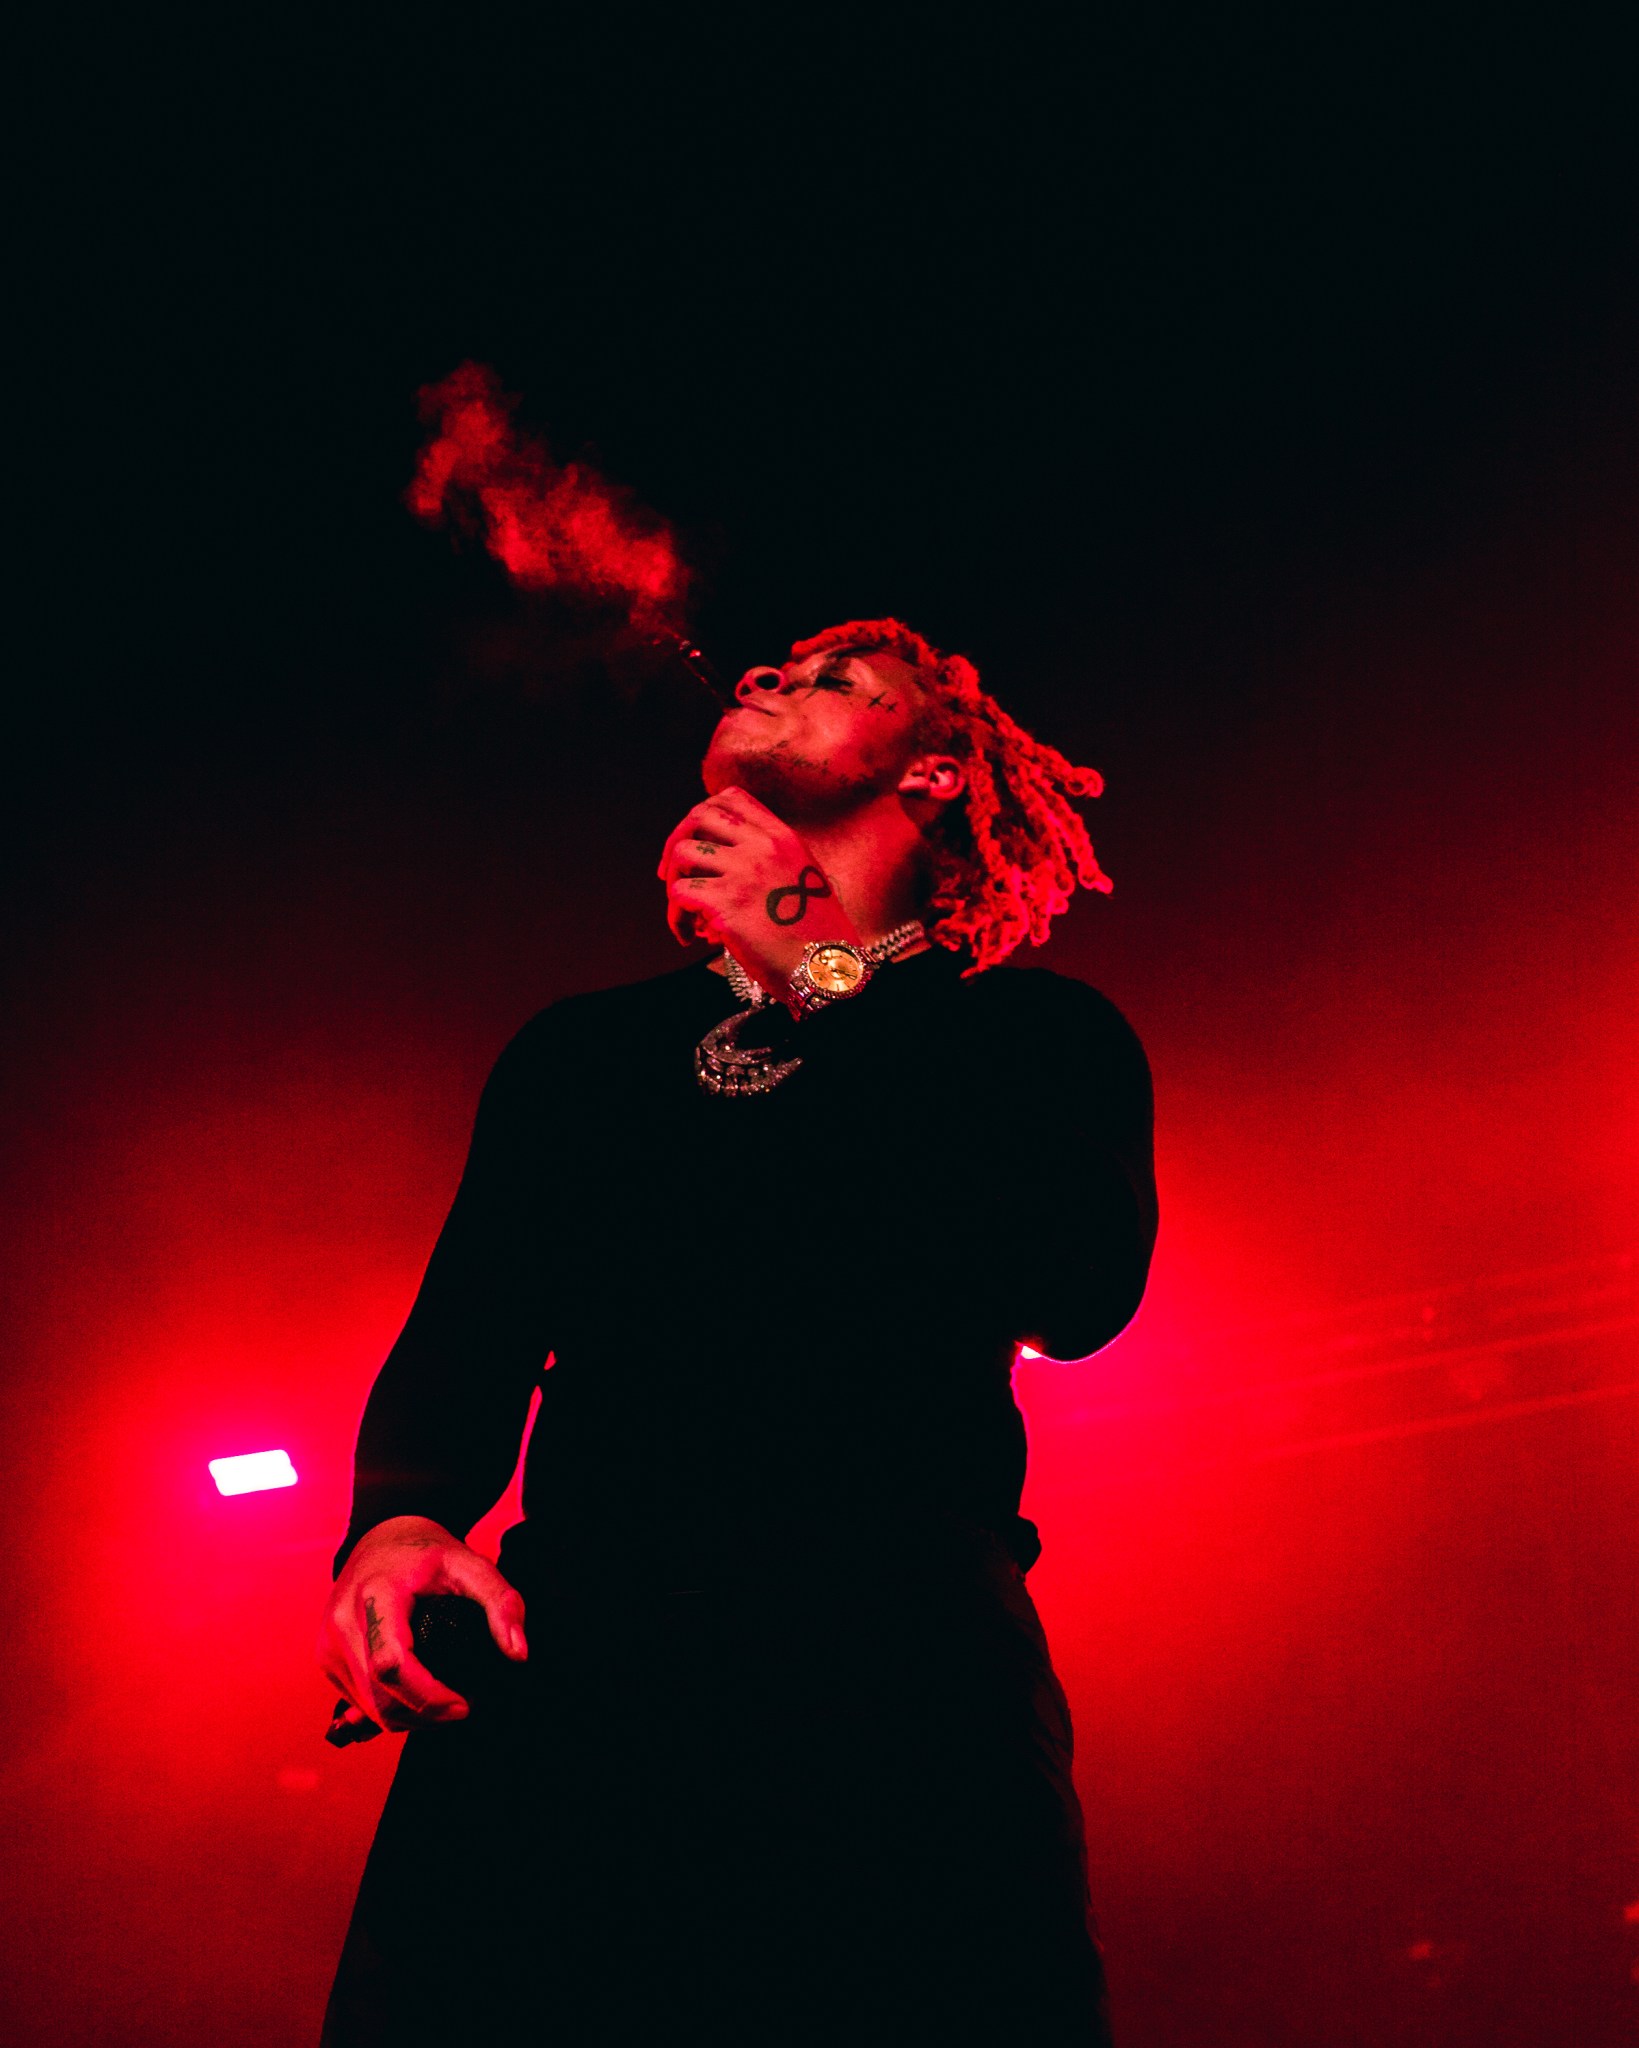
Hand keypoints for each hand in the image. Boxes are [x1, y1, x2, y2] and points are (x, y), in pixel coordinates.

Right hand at [317, 1515, 527, 1740]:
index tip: (464, 1705)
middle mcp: (343, 1621)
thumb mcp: (471, 1564)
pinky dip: (388, 1709)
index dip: (428, 1697)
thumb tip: (518, 1654)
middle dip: (425, 1716)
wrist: (381, 1538)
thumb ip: (501, 1603)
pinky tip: (416, 1697)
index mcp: (376, 1594)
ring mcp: (328, 1643)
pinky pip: (358, 1702)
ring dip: (408, 1718)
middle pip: (380, 1696)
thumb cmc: (427, 1553)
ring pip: (368, 1708)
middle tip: (462, 1708)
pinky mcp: (325, 1658)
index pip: (392, 1664)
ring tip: (443, 1703)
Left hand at [658, 786, 860, 1001]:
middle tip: (671, 873)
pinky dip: (676, 917)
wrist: (827, 969)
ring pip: (682, 853)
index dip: (703, 815)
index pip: (732, 799)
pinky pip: (679, 895)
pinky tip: (689, 936)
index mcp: (783, 838)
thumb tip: (721, 862)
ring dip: (673, 883)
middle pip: (699, 815)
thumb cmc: (816, 935)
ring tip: (685, 912)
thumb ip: (770, 860)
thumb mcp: (804, 878)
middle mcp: (763, 847)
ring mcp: (744, 873)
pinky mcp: (726, 904)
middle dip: (676, 841)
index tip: (694, 841)